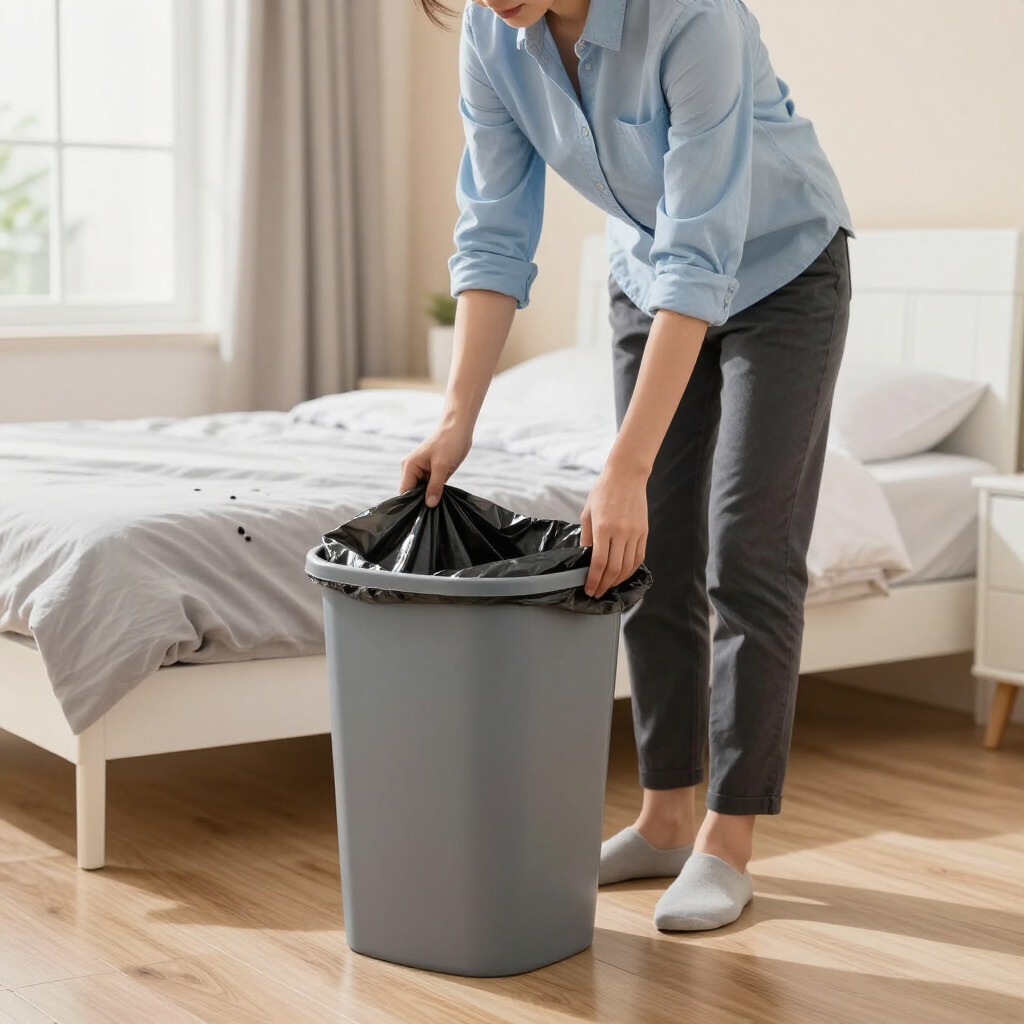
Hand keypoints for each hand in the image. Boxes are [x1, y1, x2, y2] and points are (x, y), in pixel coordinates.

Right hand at [399, 421, 472, 506]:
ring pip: (423, 492)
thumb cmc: (448, 443)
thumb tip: (429, 505)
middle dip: (422, 502)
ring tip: (438, 509)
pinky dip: (437, 494)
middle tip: (432, 514)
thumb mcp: (441, 466)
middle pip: (413, 493)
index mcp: (409, 466)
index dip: (412, 503)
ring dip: (430, 498)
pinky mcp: (434, 474)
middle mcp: (413, 470)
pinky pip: (432, 488)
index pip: (405, 491)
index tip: (421, 515)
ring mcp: (424, 473)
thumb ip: (435, 486)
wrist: (459, 430)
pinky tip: (442, 502)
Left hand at [580, 459, 648, 597]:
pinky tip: (622, 575)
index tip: (589, 589)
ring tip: (608, 585)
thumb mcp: (587, 513)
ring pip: (627, 566)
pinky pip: (638, 558)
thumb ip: (587, 537)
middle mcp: (621, 532)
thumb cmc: (603, 491)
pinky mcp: (644, 532)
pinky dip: (630, 570)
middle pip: (613, 568)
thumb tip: (585, 558)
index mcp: (603, 527)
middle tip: (597, 592)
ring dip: (617, 580)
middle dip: (604, 584)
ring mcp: (635, 533)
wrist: (627, 475)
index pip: (598, 562)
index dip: (593, 580)